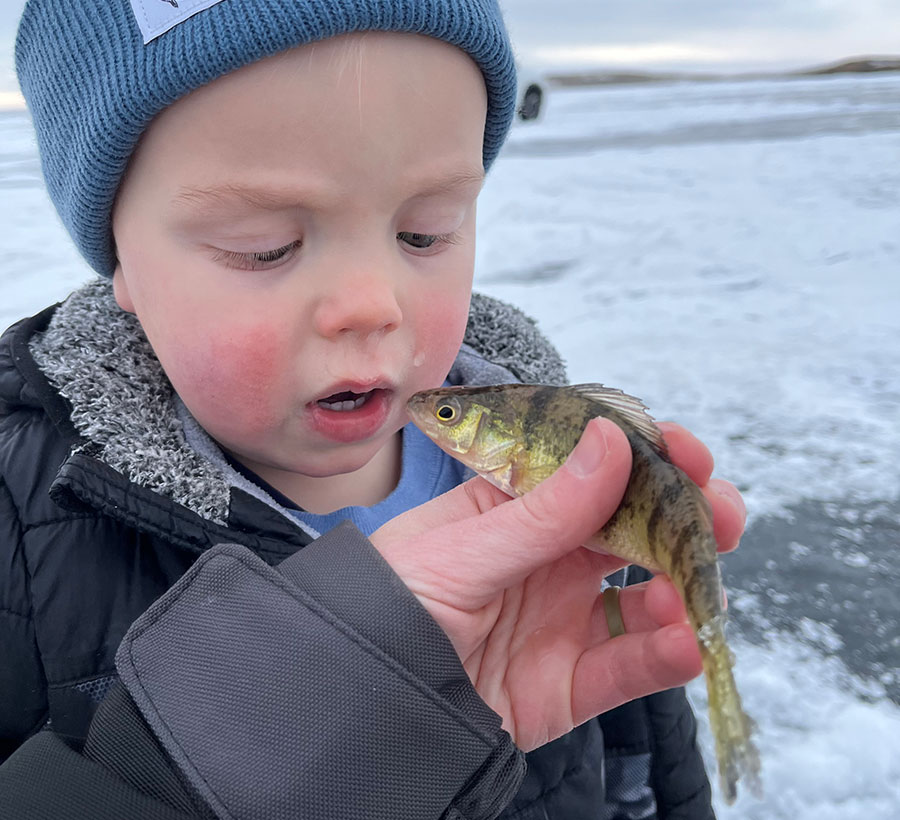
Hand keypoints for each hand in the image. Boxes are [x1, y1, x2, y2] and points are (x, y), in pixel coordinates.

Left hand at [370, 418, 745, 751]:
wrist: (364, 696)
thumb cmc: (394, 598)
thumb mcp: (463, 549)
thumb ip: (543, 510)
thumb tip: (612, 441)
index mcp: (518, 504)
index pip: (594, 467)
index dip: (645, 455)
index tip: (686, 451)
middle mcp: (550, 554)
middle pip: (635, 525)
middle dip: (685, 515)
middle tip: (718, 515)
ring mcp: (565, 615)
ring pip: (648, 593)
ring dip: (685, 586)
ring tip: (695, 590)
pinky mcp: (572, 679)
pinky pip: (631, 664)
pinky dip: (667, 654)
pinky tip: (686, 642)